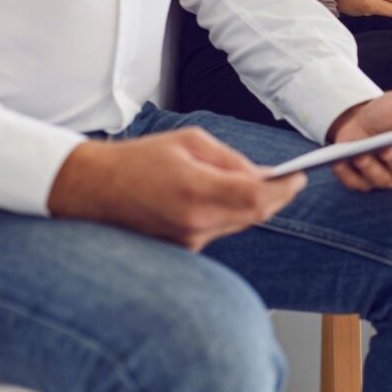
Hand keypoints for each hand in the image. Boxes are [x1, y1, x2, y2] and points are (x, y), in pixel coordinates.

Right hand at [47, 129, 307, 250]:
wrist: (92, 189)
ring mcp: (188, 241)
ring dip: (255, 206)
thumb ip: (231, 160)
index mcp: (195, 191)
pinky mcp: (183, 249)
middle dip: (277, 197)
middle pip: (255, 214)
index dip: (285, 189)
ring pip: (240, 223)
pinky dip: (232, 214)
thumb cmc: (139, 159)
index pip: (257, 197)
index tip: (300, 177)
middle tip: (290, 180)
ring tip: (264, 185)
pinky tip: (232, 198)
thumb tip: (266, 174)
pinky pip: (221, 230)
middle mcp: (194, 222)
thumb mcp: (190, 142)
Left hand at [327, 92, 391, 191]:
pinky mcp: (362, 182)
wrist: (359, 119)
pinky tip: (339, 162)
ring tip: (358, 154)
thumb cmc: (389, 111)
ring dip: (370, 168)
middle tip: (385, 147)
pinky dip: (347, 174)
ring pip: (382, 180)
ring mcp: (385, 177)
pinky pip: (355, 183)